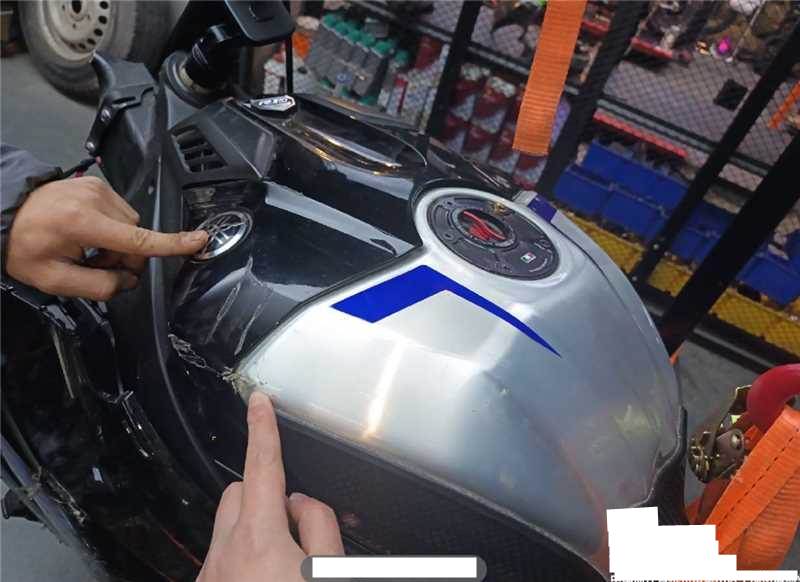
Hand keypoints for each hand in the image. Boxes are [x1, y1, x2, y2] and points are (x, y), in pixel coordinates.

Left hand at [6, 176, 207, 300]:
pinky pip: (122, 212)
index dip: (171, 244)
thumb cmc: (24, 247)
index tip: (199, 240)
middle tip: (95, 264)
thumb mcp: (54, 280)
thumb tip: (129, 281)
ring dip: (119, 243)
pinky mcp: (97, 183)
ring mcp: (97, 188)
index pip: (136, 239)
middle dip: (124, 257)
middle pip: (136, 236)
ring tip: (89, 248)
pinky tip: (89, 233)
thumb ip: (98, 286)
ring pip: (132, 225)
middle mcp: (94, 200)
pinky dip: (112, 228)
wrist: (3, 213)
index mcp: (82, 223)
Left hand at [197, 392, 343, 581]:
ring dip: (255, 528)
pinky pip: (223, 555)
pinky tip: (266, 577)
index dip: (262, 427)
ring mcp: (212, 573)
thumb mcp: (329, 568)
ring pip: (230, 526)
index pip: (261, 465)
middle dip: (266, 497)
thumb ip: (321, 525)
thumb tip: (304, 503)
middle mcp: (226, 552)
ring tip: (284, 561)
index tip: (258, 402)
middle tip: (298, 529)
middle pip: (240, 493)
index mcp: (259, 538)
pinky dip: (244, 555)